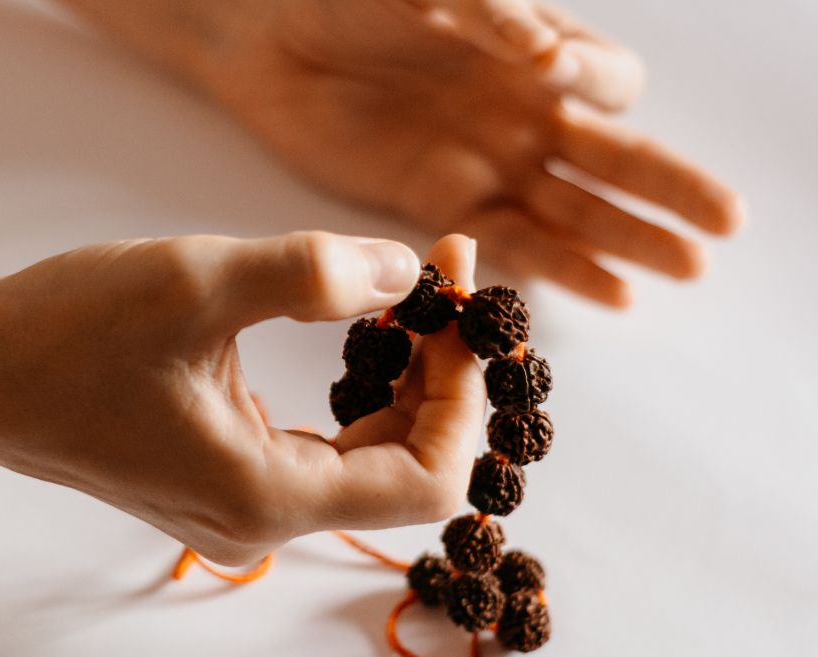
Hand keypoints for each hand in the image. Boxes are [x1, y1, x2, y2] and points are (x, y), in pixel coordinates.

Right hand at [0, 232, 483, 564]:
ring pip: (365, 457)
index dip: (466, 392)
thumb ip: (314, 273)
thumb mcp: (196, 282)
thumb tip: (410, 272)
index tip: (466, 301)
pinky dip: (352, 390)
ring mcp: (236, 502)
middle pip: (404, 466)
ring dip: (400, 378)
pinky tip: (352, 331)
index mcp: (266, 495)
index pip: (429, 477)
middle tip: (442, 278)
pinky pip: (318, 448)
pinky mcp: (217, 474)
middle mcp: (259, 518)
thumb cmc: (63, 331)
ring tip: (403, 296)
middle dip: (440, 373)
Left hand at [193, 0, 741, 306]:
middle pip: (613, 157)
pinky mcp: (441, 204)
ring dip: (629, 239)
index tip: (558, 81)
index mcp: (531, 52)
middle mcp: (521, 112)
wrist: (271, 41)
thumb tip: (546, 56)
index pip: (607, 80)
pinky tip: (611, 292)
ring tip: (687, 269)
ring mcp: (485, 162)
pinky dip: (560, 268)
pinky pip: (512, 242)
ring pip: (574, 210)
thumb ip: (491, 15)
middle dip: (667, 188)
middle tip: (722, 224)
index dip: (598, 85)